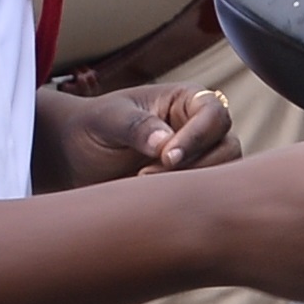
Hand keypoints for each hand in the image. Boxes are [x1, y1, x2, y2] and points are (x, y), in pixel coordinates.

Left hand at [36, 80, 233, 189]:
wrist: (76, 157)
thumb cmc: (93, 127)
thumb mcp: (108, 120)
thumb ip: (136, 126)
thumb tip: (164, 143)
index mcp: (187, 101)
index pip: (214, 115)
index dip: (196, 137)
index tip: (166, 157)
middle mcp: (201, 128)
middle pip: (227, 147)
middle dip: (193, 166)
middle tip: (146, 175)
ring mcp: (201, 159)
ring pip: (222, 176)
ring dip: (190, 186)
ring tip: (144, 185)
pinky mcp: (194, 186)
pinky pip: (208, 197)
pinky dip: (187, 202)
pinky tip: (153, 201)